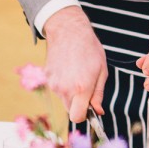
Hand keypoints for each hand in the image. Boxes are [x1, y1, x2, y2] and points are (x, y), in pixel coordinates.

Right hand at [44, 7, 107, 122]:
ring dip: (70, 92)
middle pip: (70, 109)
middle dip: (78, 103)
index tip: (89, 107)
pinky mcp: (47, 76)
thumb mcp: (102, 70)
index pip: (77, 118)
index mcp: (81, 88)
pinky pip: (56, 87)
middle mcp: (65, 89)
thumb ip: (98, 94)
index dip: (84, 115)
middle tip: (85, 86)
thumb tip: (98, 111)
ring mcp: (53, 83)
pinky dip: (62, 82)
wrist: (68, 30)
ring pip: (63, 98)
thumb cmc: (89, 48)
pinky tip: (68, 67)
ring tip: (77, 72)